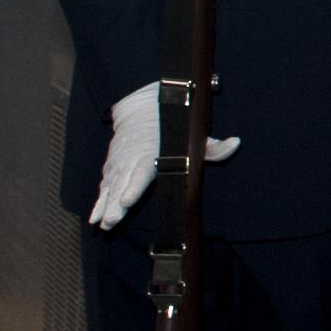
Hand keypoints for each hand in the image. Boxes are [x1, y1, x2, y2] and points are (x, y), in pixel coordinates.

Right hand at [90, 79, 237, 230]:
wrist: (141, 106)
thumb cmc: (173, 126)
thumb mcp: (195, 133)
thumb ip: (213, 145)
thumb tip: (235, 143)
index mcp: (152, 152)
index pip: (142, 171)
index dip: (134, 187)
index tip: (127, 201)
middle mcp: (133, 158)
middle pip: (123, 183)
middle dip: (116, 203)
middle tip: (111, 220)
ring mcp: (121, 162)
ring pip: (112, 186)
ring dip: (106, 206)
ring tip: (102, 224)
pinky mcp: (114, 166)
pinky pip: (105, 185)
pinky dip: (99, 200)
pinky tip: (95, 218)